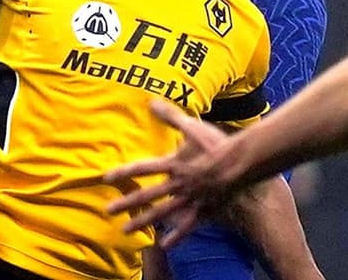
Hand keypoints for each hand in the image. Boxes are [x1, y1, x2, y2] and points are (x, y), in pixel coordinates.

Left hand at [105, 100, 241, 247]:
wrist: (241, 163)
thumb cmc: (216, 144)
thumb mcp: (192, 127)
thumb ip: (171, 117)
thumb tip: (151, 102)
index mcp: (173, 164)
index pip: (142, 168)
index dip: (124, 172)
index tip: (106, 178)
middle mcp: (177, 184)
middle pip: (147, 195)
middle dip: (126, 203)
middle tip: (108, 210)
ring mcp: (189, 200)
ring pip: (161, 213)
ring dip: (143, 221)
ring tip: (126, 230)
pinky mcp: (203, 210)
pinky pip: (187, 226)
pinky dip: (176, 236)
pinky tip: (164, 245)